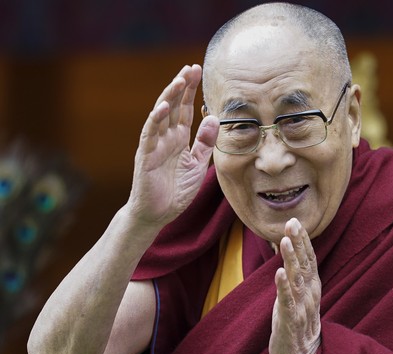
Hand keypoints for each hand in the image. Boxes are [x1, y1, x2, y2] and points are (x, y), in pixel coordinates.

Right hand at [127, 64, 218, 226]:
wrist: (157, 214)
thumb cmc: (176, 190)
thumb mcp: (198, 164)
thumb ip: (206, 142)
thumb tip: (215, 117)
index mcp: (179, 139)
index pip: (185, 109)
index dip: (191, 91)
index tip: (199, 72)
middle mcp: (166, 137)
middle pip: (173, 106)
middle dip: (182, 87)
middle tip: (192, 67)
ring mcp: (154, 145)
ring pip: (161, 115)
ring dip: (169, 97)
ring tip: (179, 80)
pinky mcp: (145, 156)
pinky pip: (149, 135)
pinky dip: (155, 120)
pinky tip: (162, 107)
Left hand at [269, 218, 321, 353]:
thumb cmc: (298, 319)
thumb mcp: (299, 292)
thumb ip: (297, 271)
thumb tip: (290, 245)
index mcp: (312, 285)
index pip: (309, 258)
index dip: (304, 240)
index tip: (296, 221)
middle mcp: (310, 293)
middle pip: (304, 264)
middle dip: (299, 242)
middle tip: (292, 222)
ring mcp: (302, 306)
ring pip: (297, 279)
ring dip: (291, 259)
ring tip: (286, 241)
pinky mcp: (291, 321)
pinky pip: (288, 301)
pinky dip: (284, 286)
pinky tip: (279, 273)